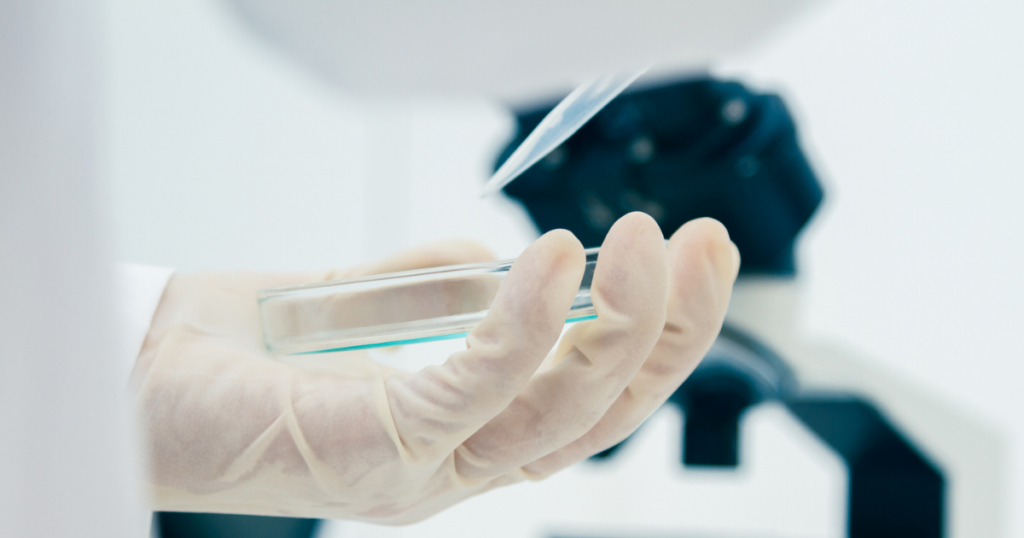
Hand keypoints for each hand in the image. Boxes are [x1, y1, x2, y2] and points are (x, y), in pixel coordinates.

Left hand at [133, 213, 739, 522]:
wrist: (135, 374)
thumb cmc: (244, 350)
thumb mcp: (364, 307)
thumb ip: (440, 290)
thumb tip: (511, 260)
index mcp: (460, 439)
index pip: (586, 401)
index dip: (655, 336)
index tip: (690, 256)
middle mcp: (454, 471)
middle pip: (597, 419)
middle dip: (667, 333)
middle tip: (702, 245)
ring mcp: (421, 471)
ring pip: (557, 418)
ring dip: (618, 325)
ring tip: (646, 244)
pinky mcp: (377, 447)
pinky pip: (477, 387)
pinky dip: (529, 324)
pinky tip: (558, 259)